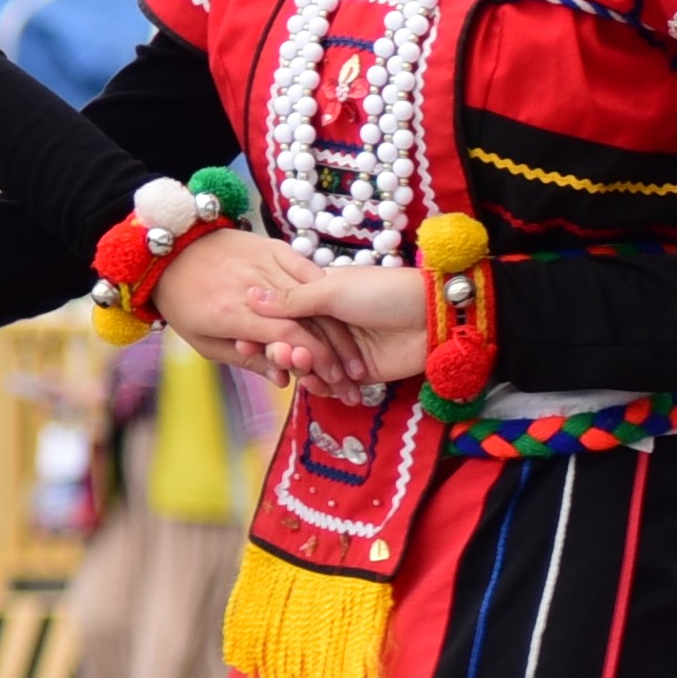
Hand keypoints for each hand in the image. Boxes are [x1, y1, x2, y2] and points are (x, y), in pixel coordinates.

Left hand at [160, 228, 384, 390]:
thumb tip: (282, 378)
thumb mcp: (205, 343)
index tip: (332, 376)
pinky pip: (308, 269)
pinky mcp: (274, 246)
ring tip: (352, 351)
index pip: (287, 334)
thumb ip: (246, 360)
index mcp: (232, 312)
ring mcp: (265, 262)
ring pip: (314, 297)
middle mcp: (254, 286)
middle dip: (334, 350)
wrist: (169, 252)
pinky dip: (326, 292)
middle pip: (307, 318)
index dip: (315, 357)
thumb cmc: (184, 303)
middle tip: (350, 375)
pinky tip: (339, 313)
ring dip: (337, 327)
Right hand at [219, 251, 423, 399]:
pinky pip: (333, 385)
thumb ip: (293, 299)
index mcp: (320, 295)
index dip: (263, 327)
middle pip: (294, 344)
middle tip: (277, 354)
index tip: (243, 338)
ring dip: (303, 370)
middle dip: (282, 351)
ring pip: (311, 367)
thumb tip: (251, 295)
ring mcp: (344, 349)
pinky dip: (324, 387)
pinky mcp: (360, 373)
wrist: (433, 317)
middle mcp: (329, 322)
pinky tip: (319, 385)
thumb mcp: (333, 290)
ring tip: (301, 368)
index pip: (282, 315)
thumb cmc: (386, 292)